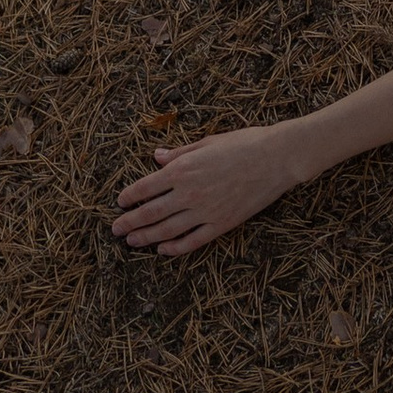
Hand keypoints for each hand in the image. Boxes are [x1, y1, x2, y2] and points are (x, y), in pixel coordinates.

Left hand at [114, 120, 308, 258]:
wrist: (277, 158)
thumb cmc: (244, 143)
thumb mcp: (207, 142)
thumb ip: (179, 153)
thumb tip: (155, 157)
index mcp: (183, 169)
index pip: (145, 187)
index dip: (129, 197)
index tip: (119, 203)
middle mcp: (189, 193)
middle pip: (150, 212)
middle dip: (130, 222)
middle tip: (115, 230)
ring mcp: (205, 211)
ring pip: (167, 230)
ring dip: (146, 237)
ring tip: (132, 242)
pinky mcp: (221, 224)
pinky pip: (192, 241)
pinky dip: (176, 248)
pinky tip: (164, 251)